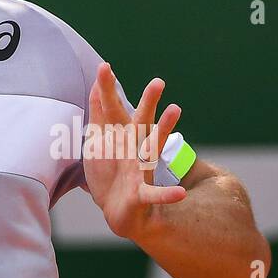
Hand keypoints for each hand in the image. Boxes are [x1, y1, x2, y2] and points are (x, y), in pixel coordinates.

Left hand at [83, 62, 186, 240]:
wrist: (118, 210)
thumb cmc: (109, 171)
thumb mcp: (98, 140)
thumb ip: (99, 113)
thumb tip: (96, 84)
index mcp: (121, 136)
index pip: (113, 109)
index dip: (107, 89)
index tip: (104, 66)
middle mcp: (134, 148)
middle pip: (141, 121)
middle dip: (147, 102)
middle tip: (158, 81)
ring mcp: (140, 169)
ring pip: (152, 147)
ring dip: (164, 130)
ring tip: (177, 110)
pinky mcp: (141, 193)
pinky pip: (154, 193)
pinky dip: (167, 194)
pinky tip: (181, 194)